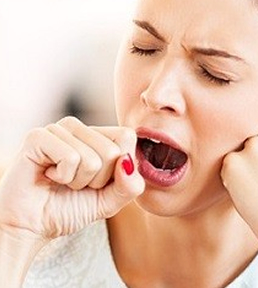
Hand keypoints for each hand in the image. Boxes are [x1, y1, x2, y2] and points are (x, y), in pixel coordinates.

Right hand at [0, 117, 144, 240]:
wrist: (30, 227)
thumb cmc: (69, 209)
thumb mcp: (109, 201)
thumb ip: (130, 185)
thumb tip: (128, 160)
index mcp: (98, 135)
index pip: (127, 136)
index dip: (119, 167)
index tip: (98, 180)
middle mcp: (80, 127)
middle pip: (113, 151)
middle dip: (97, 179)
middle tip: (75, 183)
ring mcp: (59, 129)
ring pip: (93, 158)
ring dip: (78, 180)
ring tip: (61, 180)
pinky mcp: (39, 136)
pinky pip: (71, 158)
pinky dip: (63, 177)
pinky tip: (49, 176)